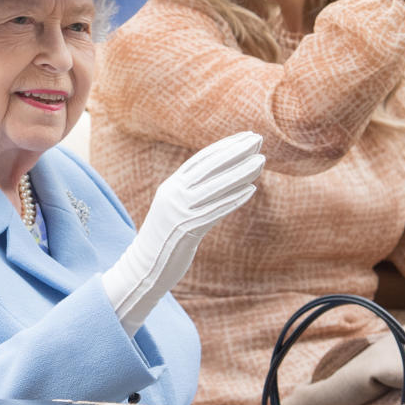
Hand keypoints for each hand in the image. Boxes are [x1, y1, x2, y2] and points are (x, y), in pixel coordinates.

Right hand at [101, 132, 264, 335]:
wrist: (144, 268)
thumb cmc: (165, 239)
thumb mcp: (175, 208)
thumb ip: (192, 192)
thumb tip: (220, 178)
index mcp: (171, 185)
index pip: (202, 158)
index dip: (225, 145)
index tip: (246, 136)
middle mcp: (174, 193)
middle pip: (210, 166)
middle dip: (236, 151)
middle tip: (258, 140)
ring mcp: (179, 211)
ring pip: (216, 186)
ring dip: (241, 172)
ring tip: (261, 161)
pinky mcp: (186, 230)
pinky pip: (215, 210)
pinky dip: (234, 198)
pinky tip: (251, 189)